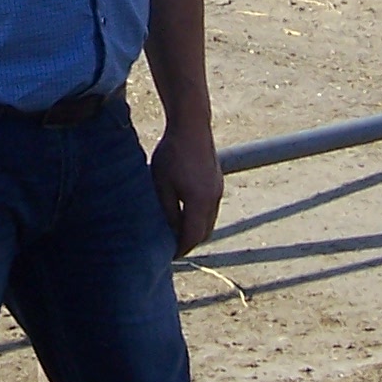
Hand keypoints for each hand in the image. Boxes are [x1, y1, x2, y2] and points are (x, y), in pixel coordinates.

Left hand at [152, 122, 224, 254]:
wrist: (192, 125)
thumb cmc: (172, 153)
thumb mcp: (162, 185)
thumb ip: (169, 211)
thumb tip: (172, 231)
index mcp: (199, 202)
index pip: (193, 236)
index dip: (182, 248)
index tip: (171, 256)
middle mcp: (213, 199)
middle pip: (205, 232)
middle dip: (190, 242)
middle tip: (174, 246)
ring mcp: (218, 189)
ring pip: (210, 220)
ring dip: (197, 229)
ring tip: (179, 231)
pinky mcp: (218, 180)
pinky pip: (211, 207)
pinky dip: (201, 216)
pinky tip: (187, 211)